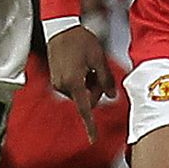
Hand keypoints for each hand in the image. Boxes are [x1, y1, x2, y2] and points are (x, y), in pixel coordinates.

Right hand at [47, 24, 116, 141]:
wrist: (61, 28)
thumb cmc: (80, 40)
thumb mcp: (99, 59)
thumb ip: (106, 79)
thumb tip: (112, 95)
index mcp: (74, 82)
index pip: (85, 109)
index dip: (90, 125)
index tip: (93, 138)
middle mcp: (63, 85)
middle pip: (86, 99)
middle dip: (95, 90)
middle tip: (99, 72)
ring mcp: (58, 82)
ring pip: (80, 93)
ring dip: (88, 85)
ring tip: (89, 66)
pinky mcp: (56, 78)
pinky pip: (73, 87)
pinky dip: (81, 81)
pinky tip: (82, 66)